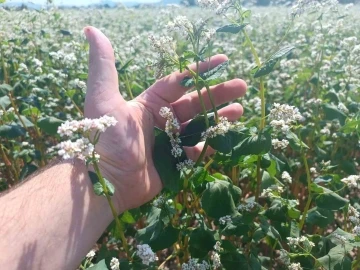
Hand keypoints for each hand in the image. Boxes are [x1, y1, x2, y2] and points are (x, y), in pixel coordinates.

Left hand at [83, 26, 246, 212]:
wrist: (102, 182)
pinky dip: (210, 143)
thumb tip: (92, 31)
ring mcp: (168, 142)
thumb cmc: (104, 139)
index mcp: (148, 103)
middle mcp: (160, 120)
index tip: (222, 61)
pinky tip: (225, 136)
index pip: (179, 82)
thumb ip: (104, 66)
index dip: (200, 70)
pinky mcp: (173, 162)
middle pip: (195, 103)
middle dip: (218, 94)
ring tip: (239, 110)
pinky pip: (196, 151)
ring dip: (219, 118)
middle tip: (241, 86)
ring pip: (199, 126)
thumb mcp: (103, 99)